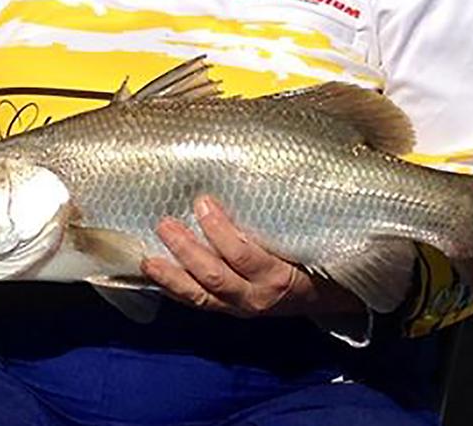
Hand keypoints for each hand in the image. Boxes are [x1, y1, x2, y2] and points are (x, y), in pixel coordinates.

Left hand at [141, 195, 363, 320]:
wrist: (323, 295)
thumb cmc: (311, 253)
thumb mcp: (302, 235)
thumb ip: (277, 212)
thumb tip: (249, 160)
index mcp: (279, 274)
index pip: (244, 255)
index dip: (220, 231)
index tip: (203, 201)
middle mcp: (257, 297)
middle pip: (216, 276)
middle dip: (187, 251)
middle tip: (165, 223)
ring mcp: (239, 308)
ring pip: (200, 297)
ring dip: (172, 275)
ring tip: (148, 257)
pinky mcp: (227, 311)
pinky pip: (197, 304)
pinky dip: (174, 289)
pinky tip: (155, 274)